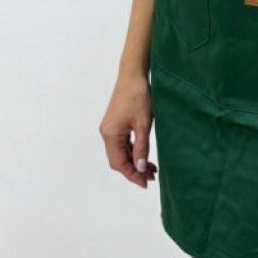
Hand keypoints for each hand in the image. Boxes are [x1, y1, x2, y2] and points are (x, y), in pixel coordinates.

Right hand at [99, 71, 156, 188]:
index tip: (145, 183)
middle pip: (118, 160)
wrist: (133, 75)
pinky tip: (144, 155)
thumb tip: (140, 169)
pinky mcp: (115, 124)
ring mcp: (109, 128)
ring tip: (152, 169)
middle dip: (134, 170)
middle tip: (151, 177)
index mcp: (110, 134)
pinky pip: (122, 143)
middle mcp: (106, 133)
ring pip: (120, 152)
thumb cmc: (139, 96)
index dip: (132, 175)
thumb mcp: (144, 124)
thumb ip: (141, 148)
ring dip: (134, 161)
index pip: (119, 163)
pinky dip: (132, 151)